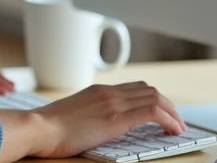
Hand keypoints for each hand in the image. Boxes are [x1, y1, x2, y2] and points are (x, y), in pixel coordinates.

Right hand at [0, 82, 185, 160]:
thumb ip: (89, 113)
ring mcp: (113, 103)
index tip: (162, 111)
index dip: (154, 98)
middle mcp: (108, 92)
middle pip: (149, 89)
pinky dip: (169, 119)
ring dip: (173, 112)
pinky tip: (173, 130)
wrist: (39, 128)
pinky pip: (153, 111)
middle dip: (168, 105)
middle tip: (176, 121)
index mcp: (98, 91)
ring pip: (156, 97)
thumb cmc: (48, 128)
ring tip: (178, 127)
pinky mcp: (116, 118)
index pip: (135, 87)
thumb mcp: (73, 114)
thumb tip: (98, 123)